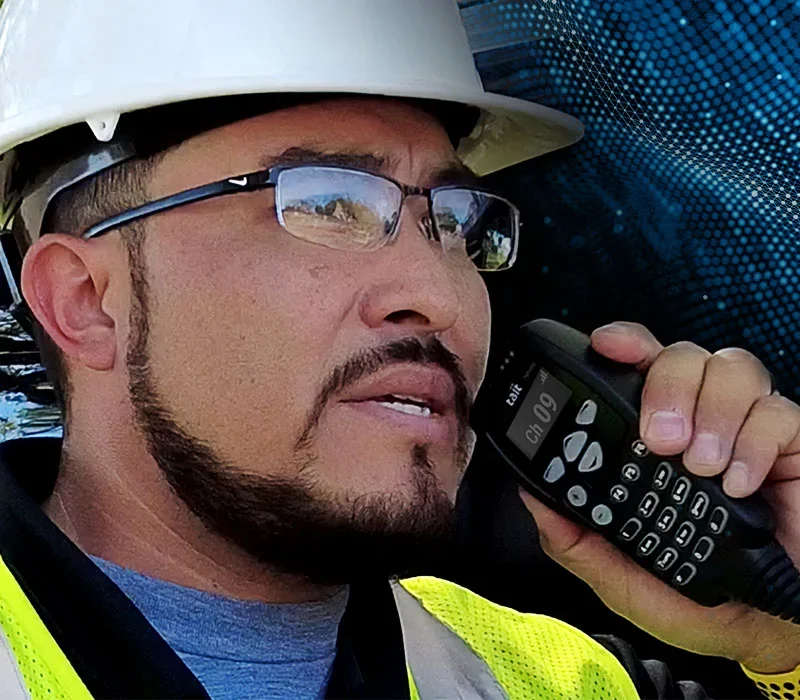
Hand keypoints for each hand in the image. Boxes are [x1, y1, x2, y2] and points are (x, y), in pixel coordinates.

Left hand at [520, 321, 799, 673]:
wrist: (767, 626)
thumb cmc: (696, 597)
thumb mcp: (620, 575)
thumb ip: (574, 540)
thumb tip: (531, 497)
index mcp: (652, 440)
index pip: (636, 371)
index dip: (621, 346)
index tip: (605, 347)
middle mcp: (699, 422)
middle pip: (680, 357)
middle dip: (664, 385)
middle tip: (659, 438)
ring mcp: (745, 429)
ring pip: (731, 368)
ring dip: (711, 412)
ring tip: (701, 466)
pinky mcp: (793, 444)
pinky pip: (778, 412)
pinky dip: (754, 443)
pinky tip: (740, 483)